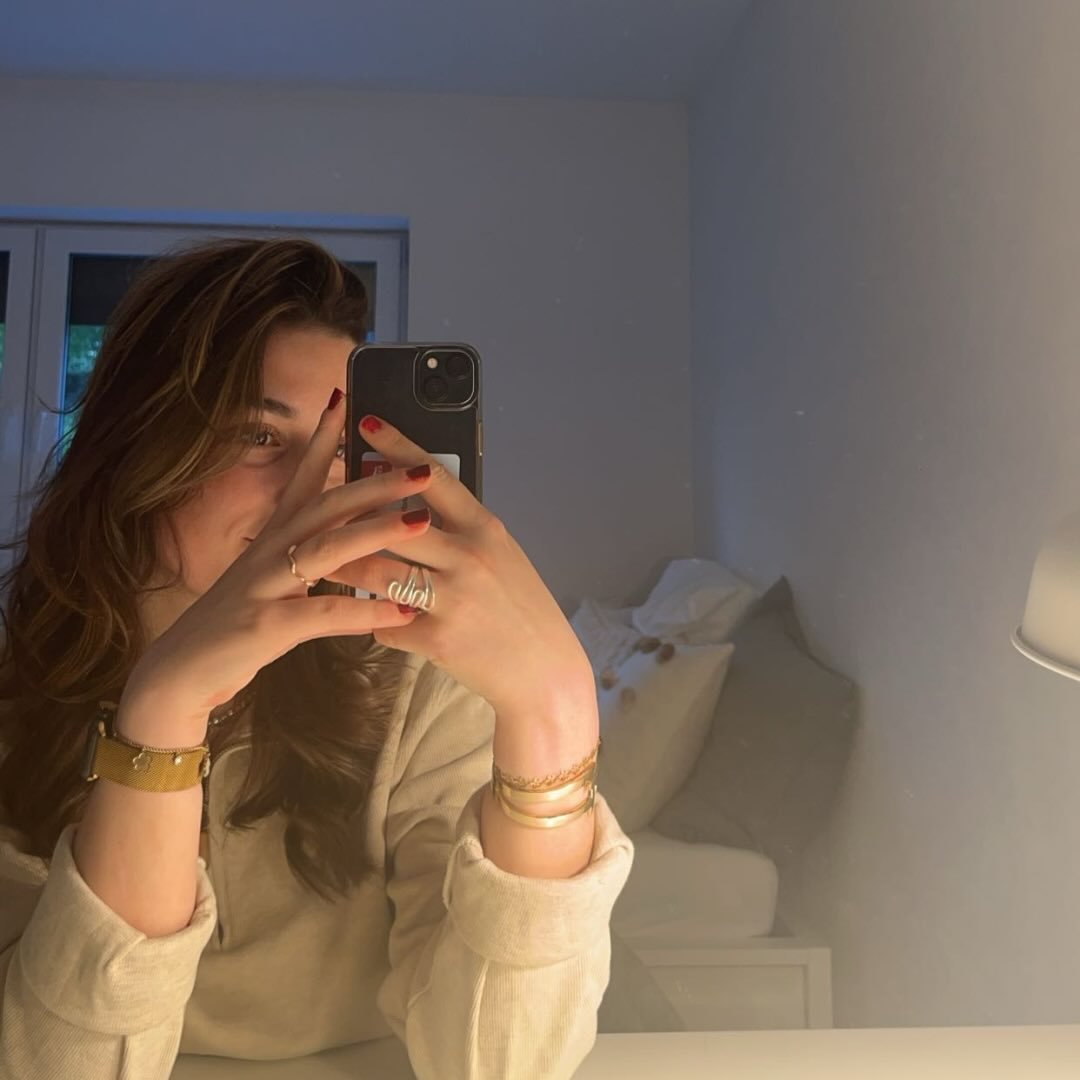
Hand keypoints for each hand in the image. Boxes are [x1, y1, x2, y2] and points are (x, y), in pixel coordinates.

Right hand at [126, 393, 435, 726]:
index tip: (348, 399)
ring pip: (327, 549)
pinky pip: (321, 615)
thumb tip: (353, 530)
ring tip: (422, 522)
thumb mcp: (274, 580)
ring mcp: (265, 586)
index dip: (324, 438)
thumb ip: (309, 553)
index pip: (303, 478)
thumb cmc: (238, 625)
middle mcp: (269, 551)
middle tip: (423, 467)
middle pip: (327, 505)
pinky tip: (401, 612)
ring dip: (377, 532)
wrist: (180, 674)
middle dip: (376, 482)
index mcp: (274, 537)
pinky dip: (363, 612)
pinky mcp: (265, 626)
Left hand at [347, 414, 592, 720]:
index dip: (398, 447)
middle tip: (318, 510)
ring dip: (345, 569)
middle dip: (348, 519)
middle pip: (389, 525)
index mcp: (484, 529)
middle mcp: (468, 557)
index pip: (434, 477)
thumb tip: (413, 504)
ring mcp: (452, 598)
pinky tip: (373, 624)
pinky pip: (384, 623)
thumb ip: (461, 530)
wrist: (543, 670)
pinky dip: (374, 623)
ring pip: (375, 572)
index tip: (367, 423)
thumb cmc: (520, 607)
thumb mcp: (501, 556)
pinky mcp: (437, 638)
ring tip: (326, 564)